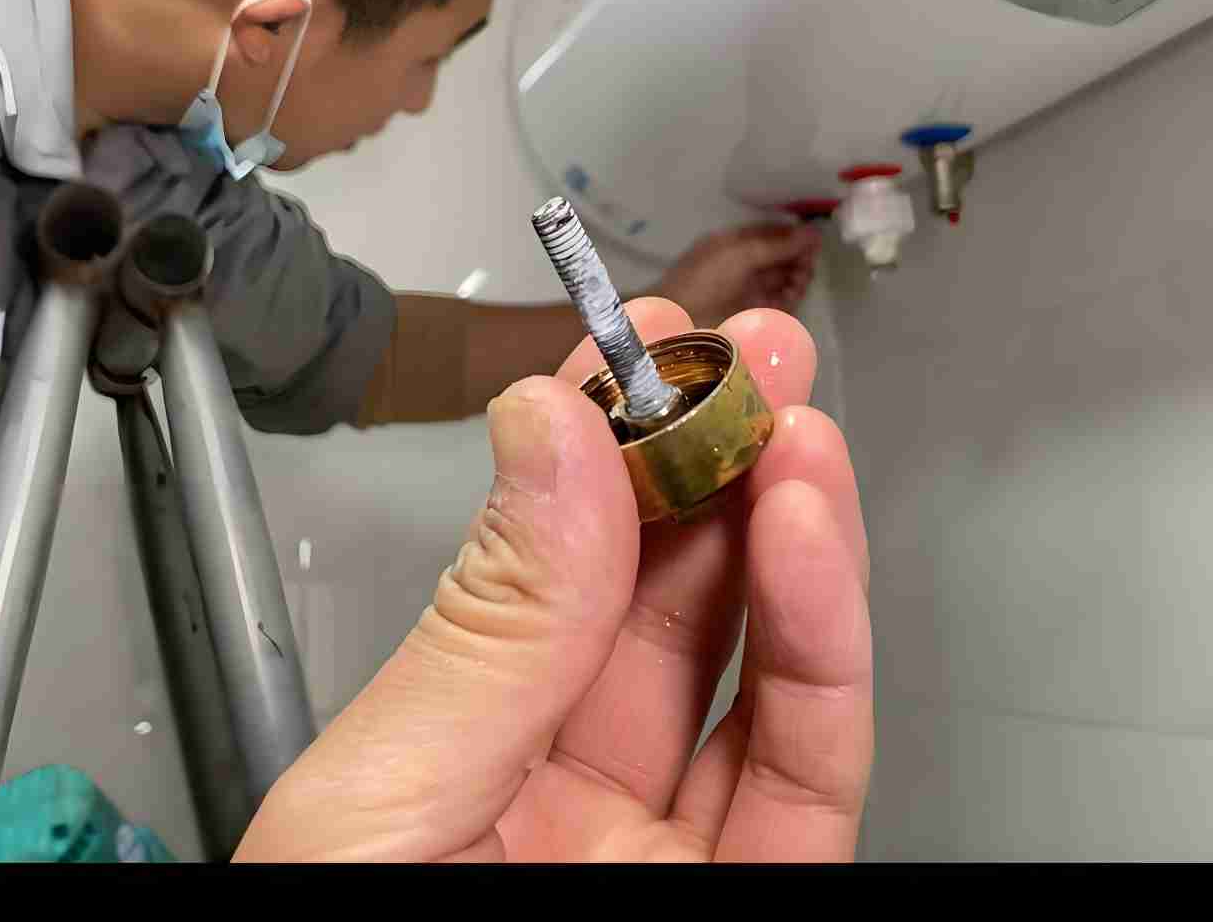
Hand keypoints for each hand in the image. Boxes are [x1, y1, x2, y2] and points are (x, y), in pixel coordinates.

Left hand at [237, 300, 870, 861]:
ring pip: (759, 672)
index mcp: (455, 765)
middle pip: (665, 607)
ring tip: (792, 416)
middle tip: (745, 349)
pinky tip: (809, 530)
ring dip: (787, 529)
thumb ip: (492, 630)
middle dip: (712, 460)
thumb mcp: (385, 795)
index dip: (594, 453)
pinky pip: (812, 773)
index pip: (543, 579)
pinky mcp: (753, 906)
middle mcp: (567, 800)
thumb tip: (551, 432)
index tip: (630, 346)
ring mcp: (663, 854)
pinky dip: (827, 645)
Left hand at [653, 224, 823, 327]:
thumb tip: (812, 232)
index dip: (793, 234)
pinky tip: (793, 292)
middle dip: (798, 255)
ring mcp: (753, 292)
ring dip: (799, 275)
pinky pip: (785, 302)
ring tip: (799, 277)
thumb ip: (775, 244)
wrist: (678, 323)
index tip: (813, 237)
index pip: (771, 234)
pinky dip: (793, 296)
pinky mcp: (759, 316)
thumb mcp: (738, 254)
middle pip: (782, 256)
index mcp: (734, 245)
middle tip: (806, 260)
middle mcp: (745, 266)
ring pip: (787, 279)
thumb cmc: (702, 280)